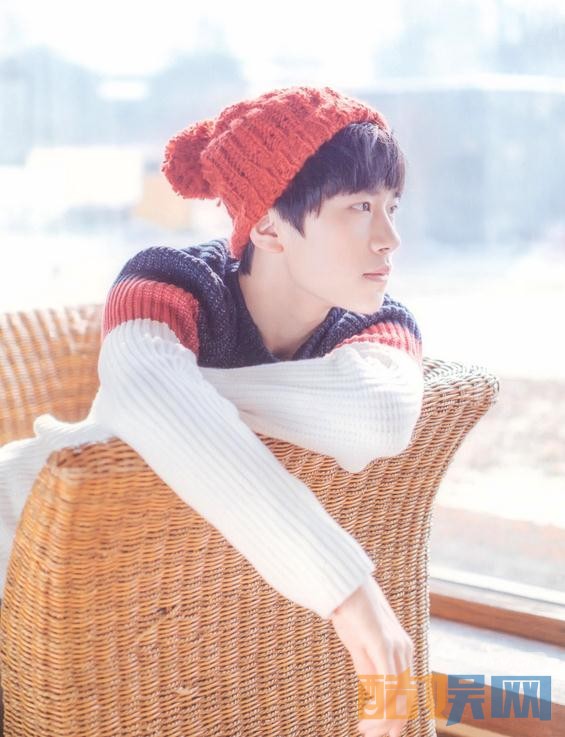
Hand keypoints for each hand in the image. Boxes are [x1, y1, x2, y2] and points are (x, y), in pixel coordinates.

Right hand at [330, 576, 414, 736]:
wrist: (345, 584)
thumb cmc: (351, 612)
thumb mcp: (361, 645)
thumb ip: (369, 667)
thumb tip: (372, 694)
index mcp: (403, 650)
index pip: (405, 691)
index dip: (392, 714)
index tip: (370, 726)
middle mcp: (405, 650)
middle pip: (406, 698)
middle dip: (388, 722)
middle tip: (366, 733)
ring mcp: (396, 647)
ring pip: (399, 696)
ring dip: (382, 719)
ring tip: (364, 728)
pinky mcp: (383, 644)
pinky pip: (388, 684)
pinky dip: (380, 706)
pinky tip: (368, 714)